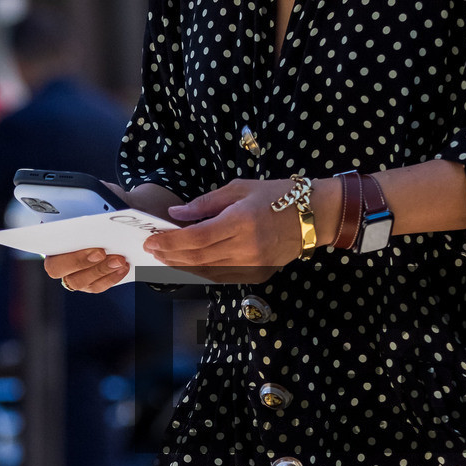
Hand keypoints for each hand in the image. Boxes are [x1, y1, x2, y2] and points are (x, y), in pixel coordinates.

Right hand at [42, 180, 175, 292]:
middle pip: (57, 268)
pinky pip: (97, 286)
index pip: (40, 240)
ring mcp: (73, 272)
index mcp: (51, 232)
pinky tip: (123, 267)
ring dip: (99, 270)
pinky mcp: (90, 282)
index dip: (47, 239)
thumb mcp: (98, 193)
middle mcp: (57, 256)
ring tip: (119, 259)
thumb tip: (83, 197)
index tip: (73, 235)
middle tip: (100, 251)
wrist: (126, 216)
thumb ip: (85, 196)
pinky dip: (110, 278)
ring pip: (78, 281)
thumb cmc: (106, 204)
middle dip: (78, 260)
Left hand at [147, 177, 342, 270]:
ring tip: (165, 257)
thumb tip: (177, 214)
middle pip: (197, 258)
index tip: (151, 240)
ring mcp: (252, 265)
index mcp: (240, 222)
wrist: (314, 215)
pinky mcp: (258, 275)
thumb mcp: (239, 189)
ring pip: (207, 270)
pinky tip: (190, 264)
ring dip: (183, 266)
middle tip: (152, 250)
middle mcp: (245, 248)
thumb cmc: (277, 195)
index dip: (169, 241)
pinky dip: (203, 271)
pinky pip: (223, 277)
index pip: (195, 238)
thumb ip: (205, 203)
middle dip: (170, 255)